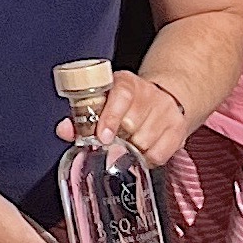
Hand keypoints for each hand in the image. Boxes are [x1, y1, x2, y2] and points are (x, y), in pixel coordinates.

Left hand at [58, 70, 194, 165]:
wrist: (163, 99)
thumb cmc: (123, 106)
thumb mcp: (103, 104)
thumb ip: (80, 118)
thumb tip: (64, 130)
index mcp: (126, 83)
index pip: (121, 96)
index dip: (110, 117)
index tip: (101, 137)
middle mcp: (149, 94)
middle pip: (132, 124)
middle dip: (118, 139)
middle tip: (111, 143)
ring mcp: (166, 111)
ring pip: (145, 142)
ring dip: (131, 150)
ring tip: (127, 145)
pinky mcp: (178, 130)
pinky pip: (159, 155)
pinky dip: (146, 159)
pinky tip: (141, 152)